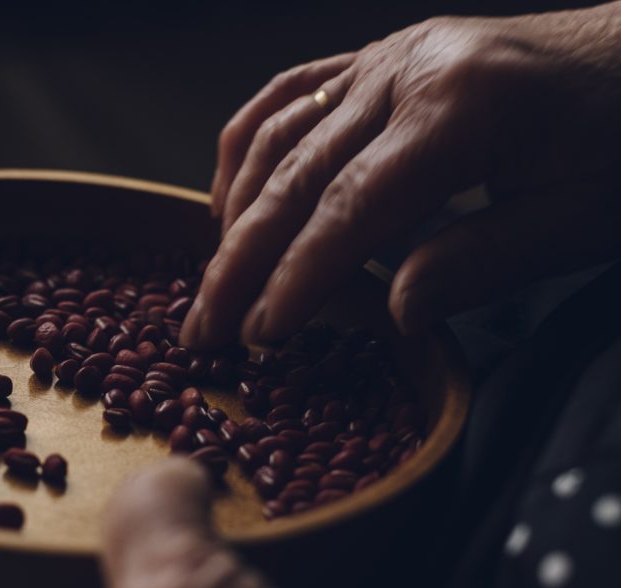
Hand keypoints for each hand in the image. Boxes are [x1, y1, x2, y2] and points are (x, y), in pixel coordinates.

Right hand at [182, 4, 620, 348]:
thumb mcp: (578, 217)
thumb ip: (480, 264)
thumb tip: (393, 315)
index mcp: (459, 110)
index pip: (351, 209)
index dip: (298, 278)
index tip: (260, 333)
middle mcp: (406, 72)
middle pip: (294, 178)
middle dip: (241, 261)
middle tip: (204, 326)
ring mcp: (385, 58)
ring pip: (277, 137)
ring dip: (233, 214)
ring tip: (210, 280)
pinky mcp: (378, 58)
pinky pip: (288, 94)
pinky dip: (245, 146)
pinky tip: (225, 196)